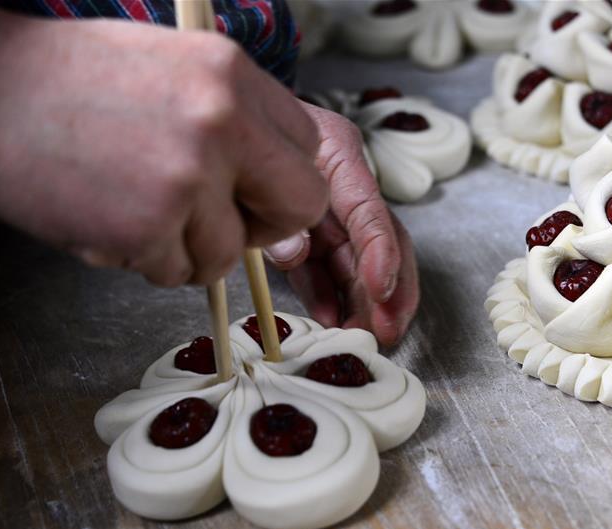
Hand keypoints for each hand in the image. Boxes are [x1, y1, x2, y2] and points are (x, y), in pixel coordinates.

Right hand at [0, 3, 327, 285]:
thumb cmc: (71, 79)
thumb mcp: (177, 69)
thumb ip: (237, 119)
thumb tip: (274, 174)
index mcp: (235, 74)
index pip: (310, 150)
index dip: (283, 181)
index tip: (255, 191)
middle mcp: (223, 122)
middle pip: (301, 206)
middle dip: (263, 226)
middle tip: (221, 221)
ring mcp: (187, 176)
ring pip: (230, 253)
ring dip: (190, 249)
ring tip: (141, 211)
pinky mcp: (147, 225)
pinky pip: (176, 272)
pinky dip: (147, 260)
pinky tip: (110, 218)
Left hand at [265, 103, 419, 346]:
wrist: (223, 109)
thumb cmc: (241, 119)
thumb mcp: (256, 154)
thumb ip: (277, 204)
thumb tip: (296, 255)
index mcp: (340, 152)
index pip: (370, 209)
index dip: (380, 254)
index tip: (381, 291)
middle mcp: (344, 182)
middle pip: (380, 241)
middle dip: (387, 291)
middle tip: (385, 330)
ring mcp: (330, 206)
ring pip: (357, 260)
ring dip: (361, 301)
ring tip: (358, 336)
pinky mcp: (311, 228)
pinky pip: (324, 265)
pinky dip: (328, 293)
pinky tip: (330, 319)